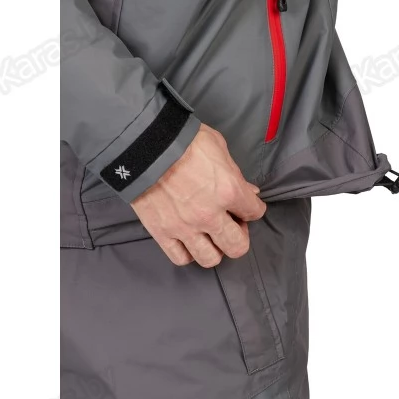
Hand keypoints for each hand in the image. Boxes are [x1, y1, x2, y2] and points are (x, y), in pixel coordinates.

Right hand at [131, 124, 265, 266]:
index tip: (246, 205)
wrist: (143, 143)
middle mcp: (210, 215)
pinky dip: (188, 252)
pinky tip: (189, 240)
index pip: (255, 212)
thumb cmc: (184, 140)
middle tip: (231, 224)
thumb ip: (235, 173)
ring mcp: (185, 227)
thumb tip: (250, 191)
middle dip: (239, 236)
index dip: (253, 208)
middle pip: (238, 246)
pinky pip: (180, 257)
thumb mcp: (218, 148)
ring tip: (211, 236)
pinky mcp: (161, 232)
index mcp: (229, 190)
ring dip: (215, 249)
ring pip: (210, 258)